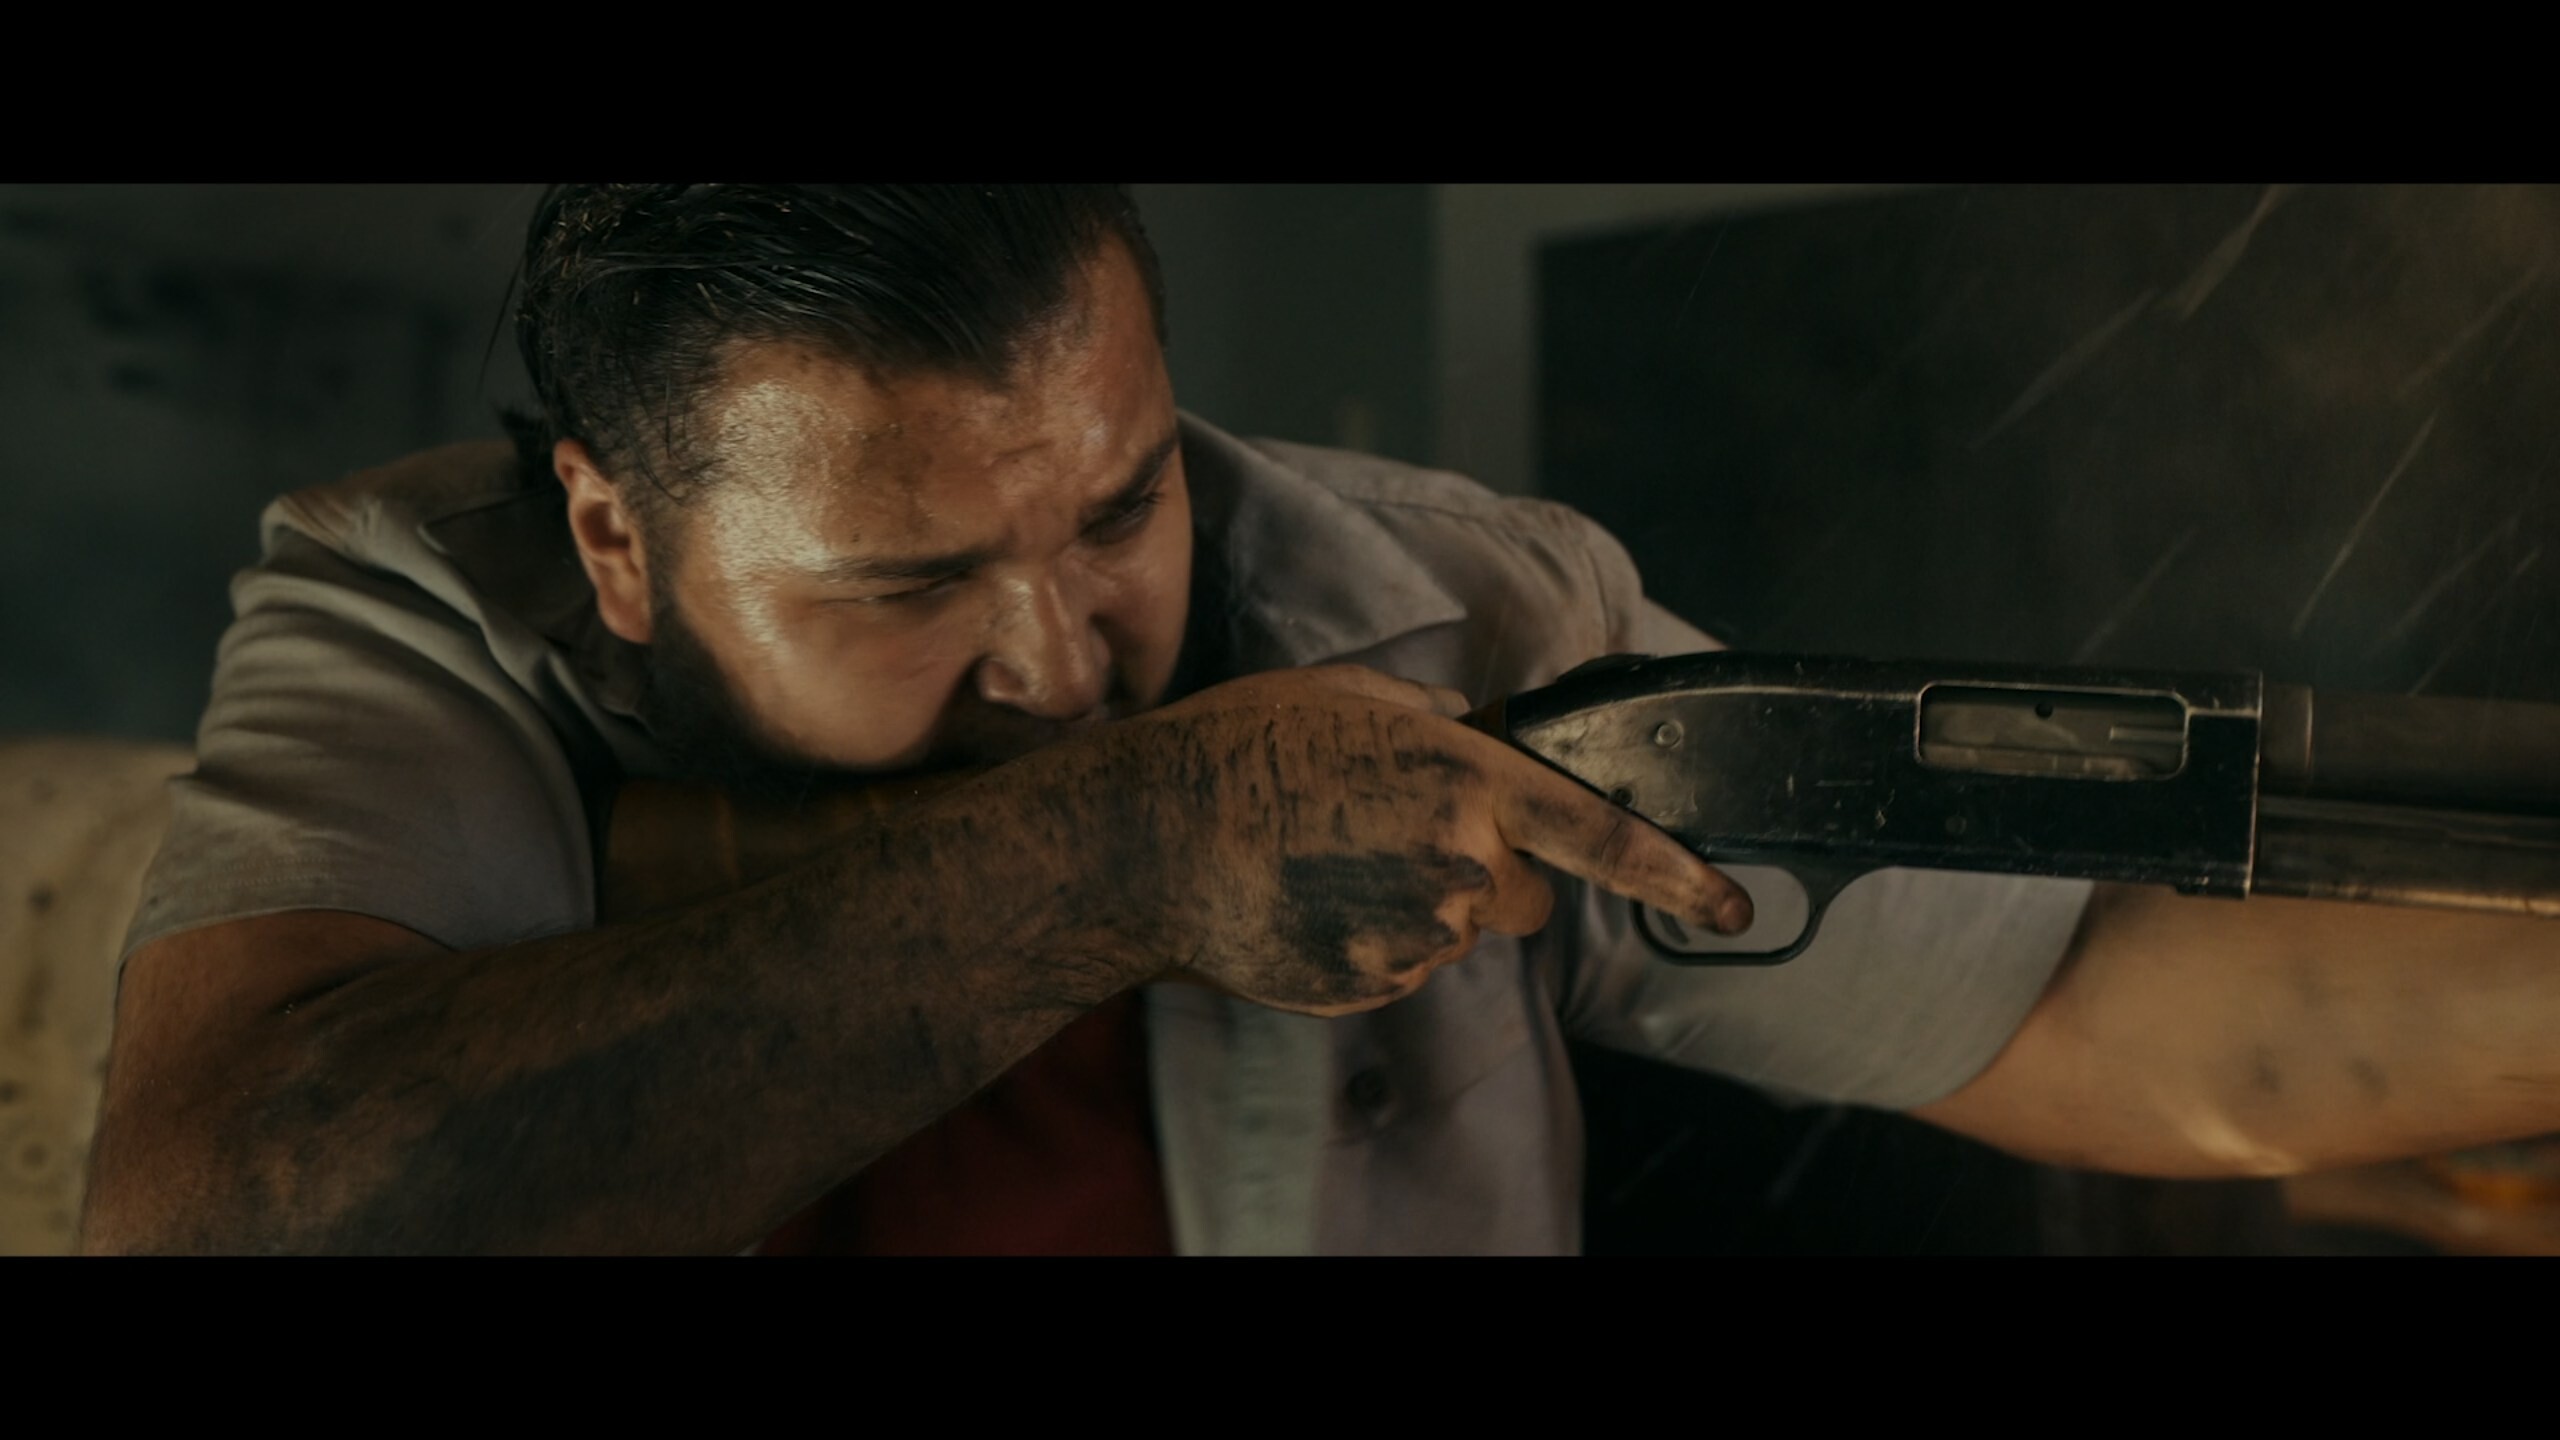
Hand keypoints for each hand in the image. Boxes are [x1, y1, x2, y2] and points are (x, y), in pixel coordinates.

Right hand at [1078, 664, 1750, 1016]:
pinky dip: (1365, 941)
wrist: (1147, 838)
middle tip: (1387, 832)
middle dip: (1482, 870)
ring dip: (1413, 904)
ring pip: (1453, 932)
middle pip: (1519, 893)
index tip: (1733, 907)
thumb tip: (1467, 731)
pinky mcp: (1367, 988)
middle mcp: (1457, 867)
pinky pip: (1397, 967)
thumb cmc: (1238, 749)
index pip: (1600, 836)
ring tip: (1323, 860)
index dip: (1676, 876)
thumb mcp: (1346, 698)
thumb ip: (1431, 719)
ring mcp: (1413, 938)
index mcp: (1466, 782)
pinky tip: (1306, 901)